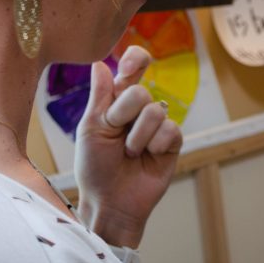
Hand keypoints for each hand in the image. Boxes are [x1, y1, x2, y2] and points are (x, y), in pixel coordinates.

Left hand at [74, 46, 182, 247]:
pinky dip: (154, 146)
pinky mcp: (173, 142)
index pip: (133, 67)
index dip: (136, 61)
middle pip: (140, 92)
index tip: (129, 70)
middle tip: (116, 136)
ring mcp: (157, 125)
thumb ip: (99, 97)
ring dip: (137, 138)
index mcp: (116, 100)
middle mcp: (139, 109)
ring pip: (155, 111)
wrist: (110, 201)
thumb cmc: (95, 167)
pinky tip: (148, 158)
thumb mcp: (90, 129)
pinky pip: (170, 130)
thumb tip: (99, 63)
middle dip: (123, 116)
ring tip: (130, 153)